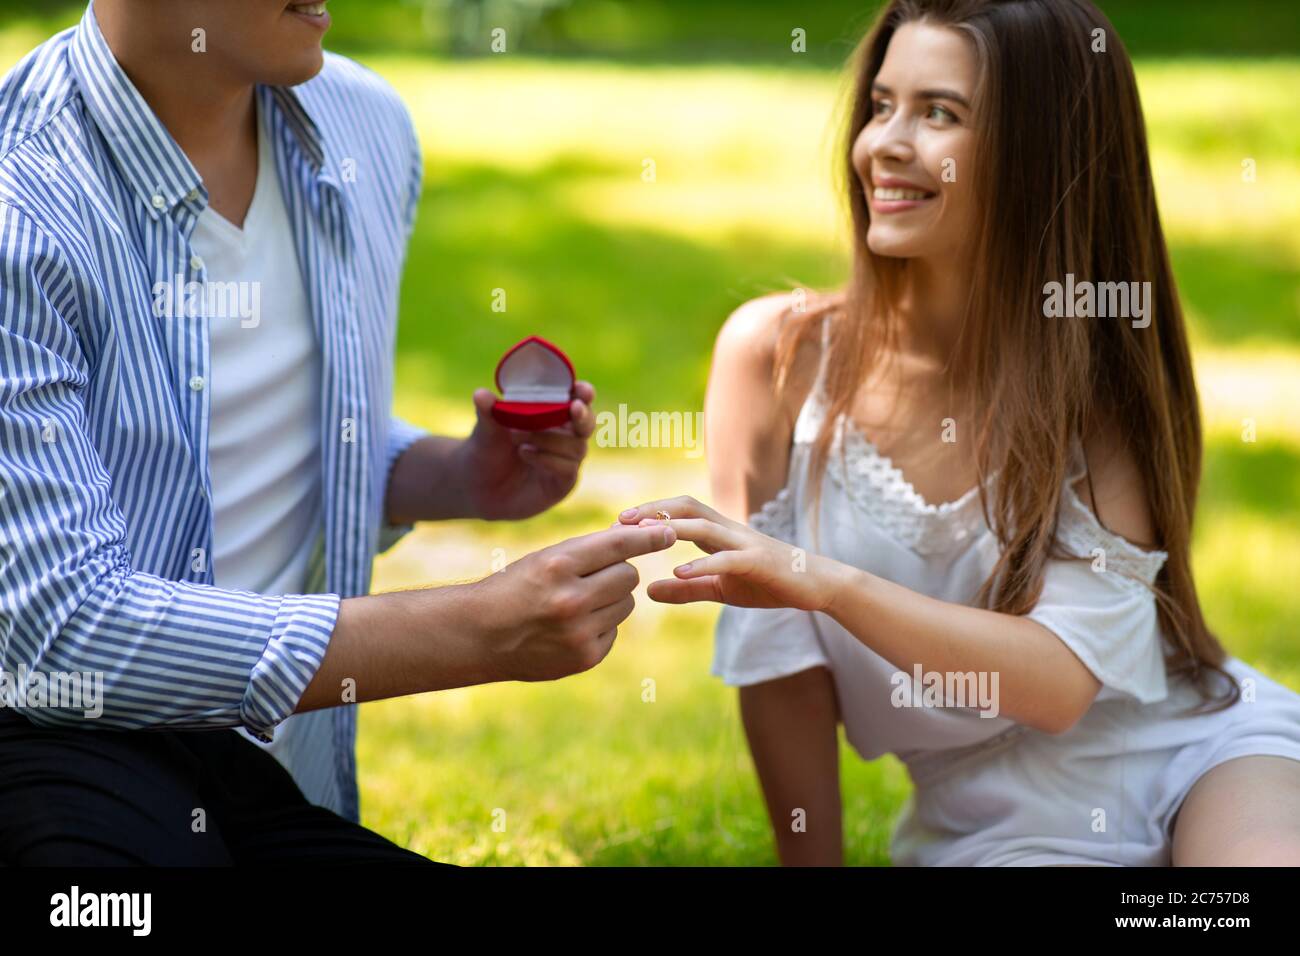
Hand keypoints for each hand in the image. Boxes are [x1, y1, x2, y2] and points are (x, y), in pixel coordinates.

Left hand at [457, 381, 596, 520]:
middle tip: (573, 408)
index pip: (577, 399)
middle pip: (587, 423)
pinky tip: (524, 453)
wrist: (477, 487)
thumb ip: (488, 411)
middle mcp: (564, 436)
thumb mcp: (486, 429)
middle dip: (584, 415)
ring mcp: (566, 461)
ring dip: (550, 438)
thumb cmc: (487, 450)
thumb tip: (480, 394)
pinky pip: (568, 469)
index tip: (580, 389)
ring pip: (577, 446)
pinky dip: (548, 458)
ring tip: (516, 436)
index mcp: (552, 415)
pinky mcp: (562, 484)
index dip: (583, 393)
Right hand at [469, 522, 676, 681]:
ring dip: (610, 599)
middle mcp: (570, 599)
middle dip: (617, 572)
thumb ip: (589, 550)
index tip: (669, 532)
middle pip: (629, 576)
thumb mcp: (545, 559)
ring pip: (625, 604)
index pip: (618, 545)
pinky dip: (601, 626)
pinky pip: (614, 631)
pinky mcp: (585, 657)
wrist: (479, 635)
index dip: (648, 538)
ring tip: (576, 603)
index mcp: (557, 566)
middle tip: (592, 576)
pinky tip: (571, 627)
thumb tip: (645, 536)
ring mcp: (579, 632)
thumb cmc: (515, 587)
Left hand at [616, 495, 844, 612]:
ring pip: (703, 525)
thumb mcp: (721, 589)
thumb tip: (649, 591)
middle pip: (687, 507)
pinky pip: (727, 559)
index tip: (617, 523)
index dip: (649, 513)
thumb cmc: (769, 583)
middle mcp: (729, 530)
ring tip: (642, 535)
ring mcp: (745, 543)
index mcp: (719, 533)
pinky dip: (702, 563)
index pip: (679, 511)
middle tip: (620, 520)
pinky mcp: (759, 562)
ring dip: (670, 528)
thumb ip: (687, 589)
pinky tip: (679, 572)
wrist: (817, 586)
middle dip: (653, 510)